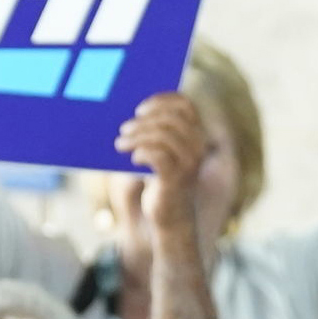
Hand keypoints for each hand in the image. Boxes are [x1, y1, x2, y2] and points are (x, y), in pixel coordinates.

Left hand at [114, 92, 207, 236]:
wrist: (170, 218)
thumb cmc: (159, 182)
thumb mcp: (156, 154)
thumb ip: (151, 134)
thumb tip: (127, 117)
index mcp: (196, 134)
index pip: (185, 105)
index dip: (162, 100)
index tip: (139, 108)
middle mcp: (198, 146)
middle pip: (171, 118)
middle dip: (144, 121)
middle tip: (123, 129)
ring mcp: (190, 162)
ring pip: (163, 135)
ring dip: (137, 137)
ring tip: (120, 144)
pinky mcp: (177, 178)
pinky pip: (158, 155)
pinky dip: (142, 153)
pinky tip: (133, 158)